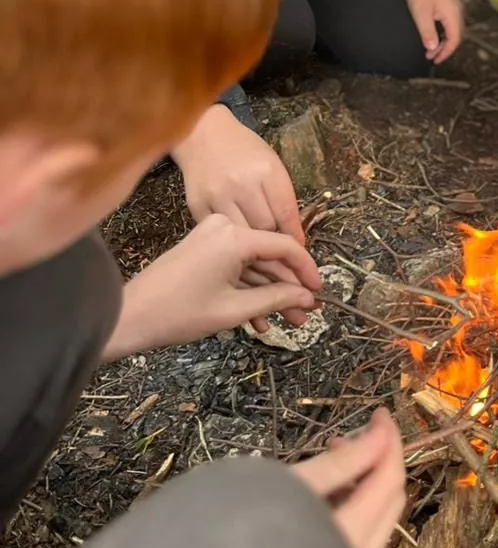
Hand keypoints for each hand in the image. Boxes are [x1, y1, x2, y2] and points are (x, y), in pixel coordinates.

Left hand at [104, 213, 321, 358]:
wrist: (128, 316)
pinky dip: (248, 286)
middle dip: (288, 287)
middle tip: (306, 315)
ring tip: (288, 321)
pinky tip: (261, 315)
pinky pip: (236, 264)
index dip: (307, 270)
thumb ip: (276, 299)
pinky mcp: (202, 246)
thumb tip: (307, 297)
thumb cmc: (179, 314)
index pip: (285, 245)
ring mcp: (211, 235)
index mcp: (234, 236)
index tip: (320, 293)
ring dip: (269, 291)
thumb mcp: (233, 310)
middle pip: (269, 255)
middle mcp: (225, 226)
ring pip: (253, 262)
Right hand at [173, 105, 303, 245]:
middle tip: (277, 244)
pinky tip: (235, 240)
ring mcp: (217, 197)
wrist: (202, 135)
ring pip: (243, 235)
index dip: (295, 234)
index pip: (286, 212)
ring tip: (256, 246)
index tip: (299, 246)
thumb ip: (282, 195)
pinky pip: (220, 233)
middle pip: (265, 228)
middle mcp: (242, 184)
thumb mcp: (272, 163)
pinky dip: (230, 240)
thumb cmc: (244, 149)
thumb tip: (293, 233)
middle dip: (274, 238)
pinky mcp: (197, 208)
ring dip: (252, 243)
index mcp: (266, 171)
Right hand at [294, 407, 406, 547]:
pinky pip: (356, 537)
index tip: (378, 413)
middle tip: (345, 437)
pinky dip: (350, 506)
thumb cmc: (237, 537)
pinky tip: (321, 492)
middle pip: (388, 504)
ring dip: (362, 483)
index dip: (388, 441)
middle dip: (376, 462)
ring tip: (328, 457)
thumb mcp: (288, 487)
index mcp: (348, 541)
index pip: (387, 482)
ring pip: (374, 522)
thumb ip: (340, 463)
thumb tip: (380, 432)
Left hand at [404, 0, 463, 63]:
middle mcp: (458, 11)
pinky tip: (434, 36)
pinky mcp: (449, 4)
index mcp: (453, 14)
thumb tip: (433, 49)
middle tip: (430, 57)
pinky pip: (450, 23)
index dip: (446, 52)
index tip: (434, 60)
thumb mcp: (421, 14)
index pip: (454, 39)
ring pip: (453, 30)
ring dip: (444, 41)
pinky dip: (443, 33)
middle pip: (456, 36)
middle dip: (445, 48)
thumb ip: (428, 33)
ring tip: (430, 49)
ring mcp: (454, 7)